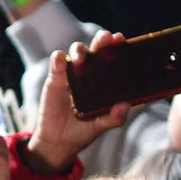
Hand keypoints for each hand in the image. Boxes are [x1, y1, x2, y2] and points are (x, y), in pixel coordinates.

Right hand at [26, 29, 130, 173]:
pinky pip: (56, 62)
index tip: (120, 40)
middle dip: (102, 40)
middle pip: (96, 49)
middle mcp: (89, 73)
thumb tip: (126, 105)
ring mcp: (71, 74)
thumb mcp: (100, 126)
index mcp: (103, 81)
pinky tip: (61, 63)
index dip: (116, 47)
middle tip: (106, 37)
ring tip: (81, 59)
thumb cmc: (82, 131)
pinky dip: (58, 58)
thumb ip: (114, 118)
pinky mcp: (54, 78)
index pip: (112, 59)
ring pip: (77, 51)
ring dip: (80, 50)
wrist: (58, 142)